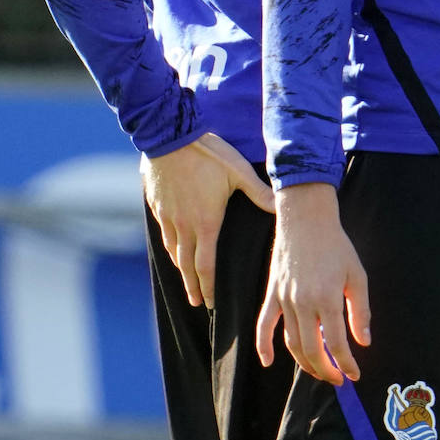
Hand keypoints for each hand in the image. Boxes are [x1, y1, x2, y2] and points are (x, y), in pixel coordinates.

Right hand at [141, 132, 273, 308]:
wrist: (170, 137)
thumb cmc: (208, 154)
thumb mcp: (238, 171)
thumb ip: (259, 192)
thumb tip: (282, 206)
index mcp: (206, 223)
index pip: (206, 265)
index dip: (208, 287)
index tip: (210, 303)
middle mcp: (184, 226)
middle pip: (187, 266)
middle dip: (193, 287)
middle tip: (198, 302)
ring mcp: (168, 217)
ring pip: (173, 252)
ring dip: (180, 270)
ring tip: (185, 281)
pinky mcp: (157, 206)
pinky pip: (163, 234)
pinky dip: (169, 248)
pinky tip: (172, 249)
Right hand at [255, 182, 369, 385]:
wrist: (306, 219)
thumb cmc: (336, 245)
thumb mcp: (357, 274)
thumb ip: (360, 310)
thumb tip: (362, 342)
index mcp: (327, 298)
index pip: (337, 344)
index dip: (346, 364)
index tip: (354, 374)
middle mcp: (303, 303)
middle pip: (312, 350)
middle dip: (326, 370)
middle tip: (337, 379)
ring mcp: (284, 299)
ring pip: (291, 343)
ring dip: (304, 363)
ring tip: (318, 371)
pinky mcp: (272, 294)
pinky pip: (264, 325)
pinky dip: (264, 346)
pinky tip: (268, 361)